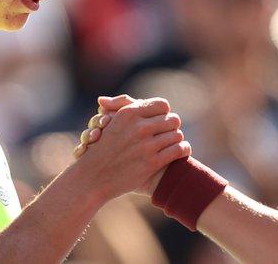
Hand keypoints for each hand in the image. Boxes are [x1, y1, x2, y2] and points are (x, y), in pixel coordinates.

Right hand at [72, 97, 190, 201]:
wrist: (93, 178)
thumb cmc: (101, 149)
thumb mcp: (109, 122)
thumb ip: (122, 105)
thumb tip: (135, 100)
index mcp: (129, 113)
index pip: (162, 105)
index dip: (164, 112)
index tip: (162, 119)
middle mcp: (139, 127)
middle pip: (173, 119)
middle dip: (172, 126)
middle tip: (170, 131)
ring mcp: (146, 145)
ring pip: (177, 135)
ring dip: (177, 139)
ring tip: (175, 142)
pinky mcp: (152, 163)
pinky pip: (178, 150)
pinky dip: (184, 149)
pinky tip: (182, 150)